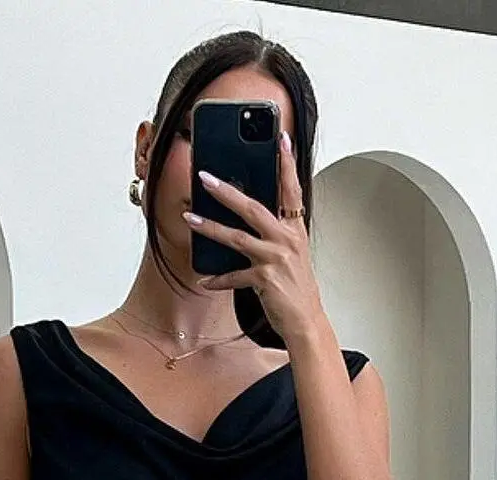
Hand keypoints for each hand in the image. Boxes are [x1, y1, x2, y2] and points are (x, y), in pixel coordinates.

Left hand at [184, 127, 325, 344]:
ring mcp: (275, 259)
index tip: (281, 139)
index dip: (287, 163)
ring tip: (189, 218)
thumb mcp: (292, 254)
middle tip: (205, 177)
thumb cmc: (296, 289)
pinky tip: (205, 279)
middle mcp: (286, 240)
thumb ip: (275, 233)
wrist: (306, 321)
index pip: (291, 189)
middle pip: (253, 208)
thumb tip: (251, 217)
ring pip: (237, 237)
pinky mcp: (264, 280)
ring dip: (210, 227)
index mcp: (294, 230)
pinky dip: (218, 279)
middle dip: (226, 191)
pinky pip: (234, 276)